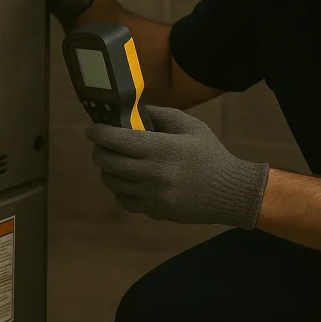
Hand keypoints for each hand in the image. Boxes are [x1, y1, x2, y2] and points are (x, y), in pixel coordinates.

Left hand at [85, 106, 269, 228]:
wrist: (229, 191)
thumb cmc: (209, 154)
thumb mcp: (191, 126)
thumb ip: (161, 115)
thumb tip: (132, 110)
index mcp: (160, 148)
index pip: (116, 139)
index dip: (98, 133)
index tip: (91, 129)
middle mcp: (151, 173)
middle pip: (108, 162)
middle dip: (99, 151)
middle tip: (101, 144)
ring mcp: (151, 195)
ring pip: (112, 182)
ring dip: (107, 170)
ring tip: (112, 161)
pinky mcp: (153, 211)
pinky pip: (124, 200)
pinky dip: (119, 188)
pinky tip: (125, 180)